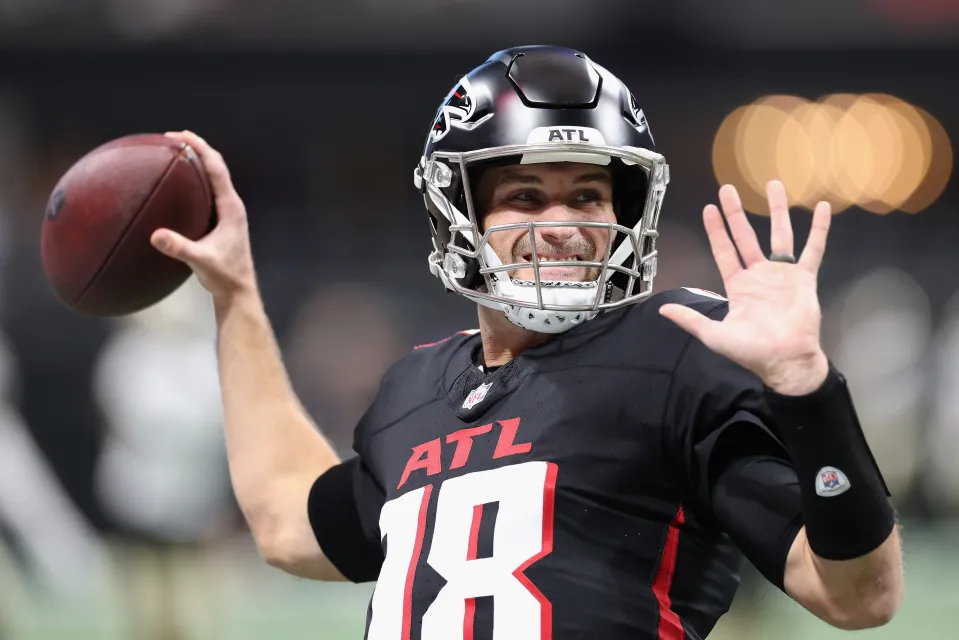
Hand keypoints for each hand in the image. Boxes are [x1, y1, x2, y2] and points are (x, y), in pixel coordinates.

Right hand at [150, 131, 257, 302]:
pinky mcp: (222, 222)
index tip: (180, 135)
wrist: (238, 292)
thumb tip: (156, 235)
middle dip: (196, 149)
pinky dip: (194, 181)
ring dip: (196, 162)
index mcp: (231, 208)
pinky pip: (208, 192)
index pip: (216, 169)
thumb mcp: (201, 261)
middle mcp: (231, 206)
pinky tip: (177, 185)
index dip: (200, 148)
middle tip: (172, 137)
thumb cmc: (224, 276)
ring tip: (174, 152)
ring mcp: (228, 213)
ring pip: (213, 179)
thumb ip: (180, 248)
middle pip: (216, 167)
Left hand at [659, 180, 830, 395]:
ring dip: (776, 210)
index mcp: (738, 286)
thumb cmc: (751, 351)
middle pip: (746, 236)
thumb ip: (691, 320)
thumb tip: (662, 311)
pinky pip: (813, 249)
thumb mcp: (714, 335)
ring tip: (774, 185)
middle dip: (736, 213)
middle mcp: (759, 275)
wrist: (785, 361)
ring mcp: (782, 274)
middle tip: (728, 189)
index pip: (724, 251)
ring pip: (779, 234)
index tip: (708, 209)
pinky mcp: (804, 278)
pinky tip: (820, 208)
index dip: (716, 231)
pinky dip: (818, 229)